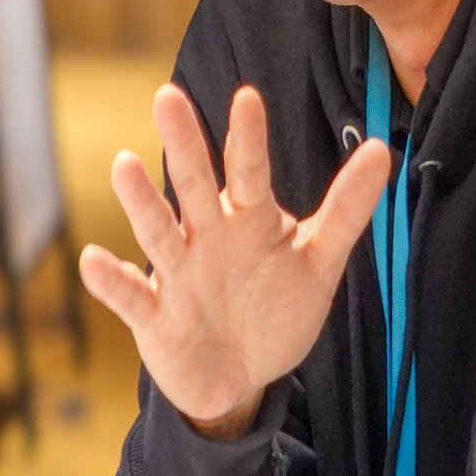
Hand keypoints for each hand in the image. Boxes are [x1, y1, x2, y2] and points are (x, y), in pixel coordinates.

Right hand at [78, 83, 390, 435]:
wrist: (242, 379)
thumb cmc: (276, 309)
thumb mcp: (318, 260)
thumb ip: (347, 208)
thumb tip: (383, 149)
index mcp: (247, 219)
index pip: (248, 171)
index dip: (248, 138)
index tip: (247, 97)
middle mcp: (206, 237)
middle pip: (193, 185)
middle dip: (183, 143)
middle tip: (168, 96)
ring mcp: (177, 275)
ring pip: (157, 232)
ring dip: (140, 201)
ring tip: (124, 165)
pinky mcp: (153, 317)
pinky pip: (130, 296)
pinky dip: (110, 281)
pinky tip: (93, 260)